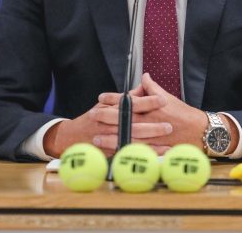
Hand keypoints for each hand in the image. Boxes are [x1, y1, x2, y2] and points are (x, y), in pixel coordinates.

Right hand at [44, 92, 170, 157]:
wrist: (72, 137)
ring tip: (168, 142)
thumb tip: (144, 87)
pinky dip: (144, 154)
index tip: (163, 99)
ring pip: (133, 140)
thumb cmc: (93, 118)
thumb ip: (126, 97)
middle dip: (152, 125)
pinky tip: (156, 155)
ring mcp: (110, 139)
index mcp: (110, 108)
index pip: (131, 103)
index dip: (147, 101)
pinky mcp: (110, 151)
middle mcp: (109, 123)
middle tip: (169, 125)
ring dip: (151, 142)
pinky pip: (130, 153)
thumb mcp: (106, 104)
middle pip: (133, 123)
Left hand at [98, 73, 232, 155]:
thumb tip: (144, 77)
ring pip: (128, 137)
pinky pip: (137, 152)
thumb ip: (153, 88)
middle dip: (107, 118)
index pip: (129, 101)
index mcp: (152, 107)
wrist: (200, 132)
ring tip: (96, 139)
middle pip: (125, 119)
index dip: (113, 99)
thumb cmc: (183, 114)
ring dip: (111, 138)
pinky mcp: (154, 149)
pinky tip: (113, 154)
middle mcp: (151, 121)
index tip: (100, 98)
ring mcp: (152, 136)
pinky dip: (125, 152)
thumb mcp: (168, 97)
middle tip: (92, 116)